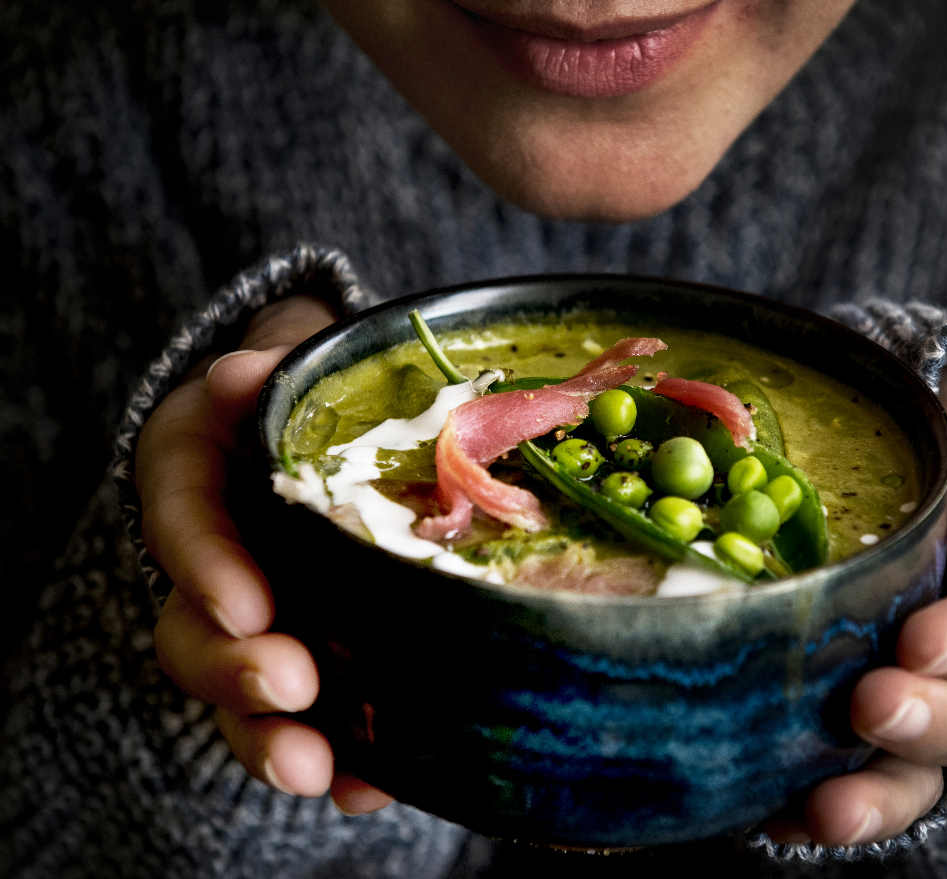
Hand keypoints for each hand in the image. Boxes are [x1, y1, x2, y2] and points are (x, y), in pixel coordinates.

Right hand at [137, 295, 393, 813]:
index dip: (207, 565)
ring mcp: (268, 615)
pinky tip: (373, 785)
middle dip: (234, 668)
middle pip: (194, 627)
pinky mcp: (319, 654)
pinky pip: (317, 718)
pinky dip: (342, 759)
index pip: (183, 516)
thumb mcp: (299, 360)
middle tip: (289, 687)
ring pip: (243, 689)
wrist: (363, 418)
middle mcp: (222, 558)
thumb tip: (241, 378)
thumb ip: (272, 367)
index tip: (245, 606)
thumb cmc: (326, 387)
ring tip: (318, 770)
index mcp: (204, 475)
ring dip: (273, 737)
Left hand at [762, 361, 946, 845]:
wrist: (867, 462)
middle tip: (875, 710)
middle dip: (934, 718)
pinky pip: (853, 777)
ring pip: (923, 766)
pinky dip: (815, 806)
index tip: (921, 643)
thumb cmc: (914, 428)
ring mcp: (917, 690)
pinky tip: (772, 815)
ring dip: (879, 792)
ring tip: (825, 808)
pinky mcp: (857, 724)